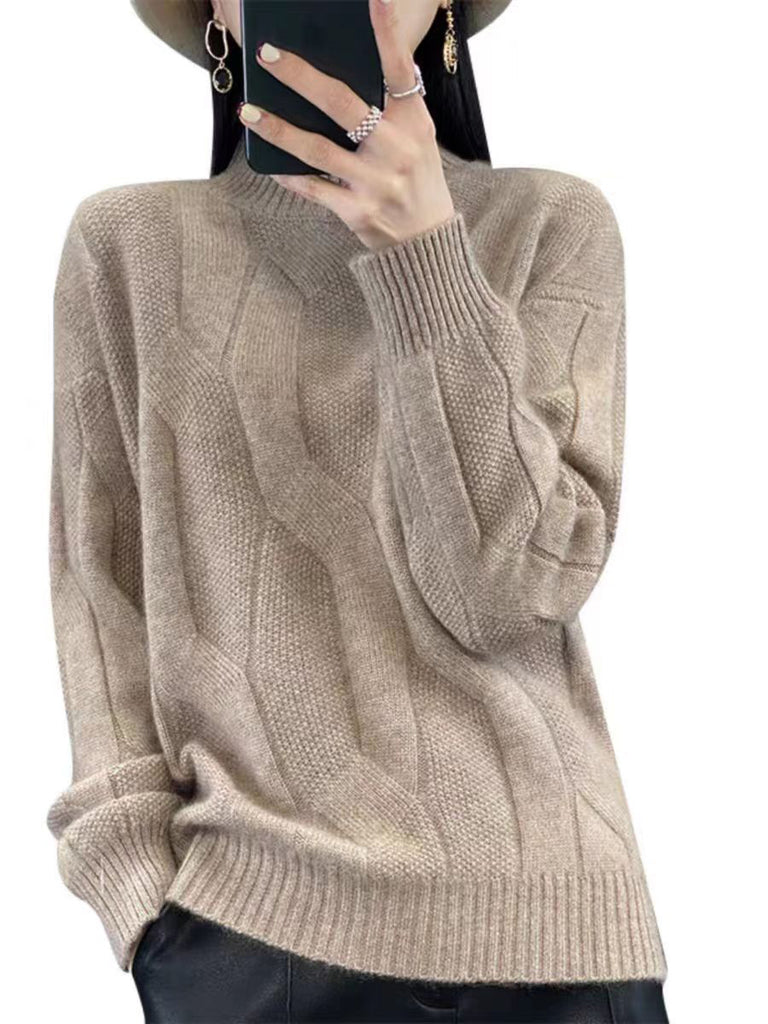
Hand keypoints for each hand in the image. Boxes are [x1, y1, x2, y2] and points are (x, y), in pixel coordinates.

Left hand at [237, 0, 454, 250]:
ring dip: (278, 128)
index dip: (386, 33)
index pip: (399, 69)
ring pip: (317, 148)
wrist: (426, 240)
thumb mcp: (419, 136)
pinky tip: (268, 160)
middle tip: (267, 54)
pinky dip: (289, 174)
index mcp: (414, 121)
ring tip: (249, 111)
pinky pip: (313, 188)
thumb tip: (355, 64)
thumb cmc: (415, 177)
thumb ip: (394, 104)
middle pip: (342, 104)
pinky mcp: (358, 211)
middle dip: (300, 76)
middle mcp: (396, 148)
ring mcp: (376, 181)